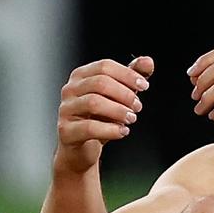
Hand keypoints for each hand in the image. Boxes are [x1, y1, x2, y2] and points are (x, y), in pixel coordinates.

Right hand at [55, 56, 153, 172]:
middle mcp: (70, 90)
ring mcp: (66, 110)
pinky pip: (89, 127)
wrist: (81, 150)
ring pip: (94, 103)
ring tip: (131, 118)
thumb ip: (131, 77)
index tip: (144, 86)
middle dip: (124, 94)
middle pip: (100, 83)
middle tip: (137, 106)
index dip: (127, 74)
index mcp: (81, 76)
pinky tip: (122, 132)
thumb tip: (148, 62)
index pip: (104, 66)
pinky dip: (110, 129)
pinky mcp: (66, 131)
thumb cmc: (98, 119)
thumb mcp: (117, 97)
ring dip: (118, 111)